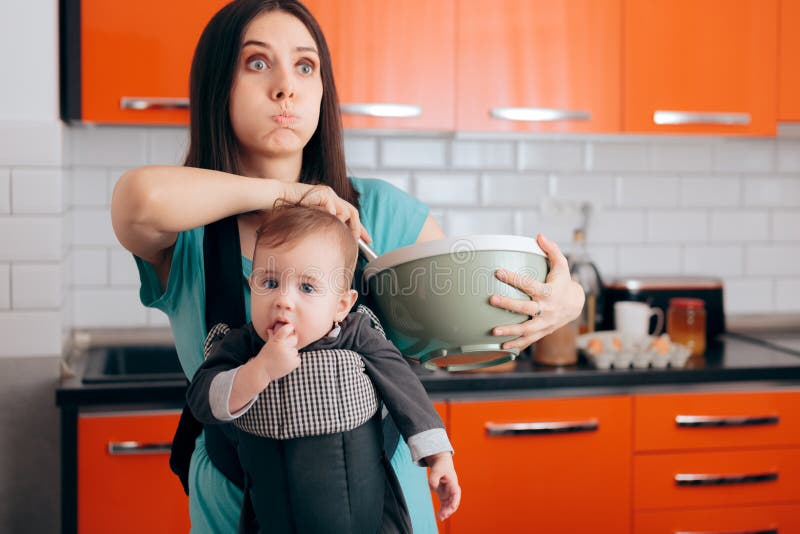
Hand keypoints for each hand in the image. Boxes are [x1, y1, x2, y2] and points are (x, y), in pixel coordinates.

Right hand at [256, 323, 300, 381]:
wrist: (262, 371)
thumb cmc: (265, 356)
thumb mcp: (268, 344)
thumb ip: (272, 336)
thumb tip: (270, 329)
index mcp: (276, 340)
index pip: (287, 329)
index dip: (290, 327)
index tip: (290, 328)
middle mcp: (283, 347)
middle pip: (294, 339)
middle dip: (290, 343)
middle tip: (283, 348)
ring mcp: (289, 355)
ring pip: (295, 350)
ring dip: (290, 354)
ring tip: (281, 358)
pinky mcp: (293, 363)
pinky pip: (298, 359)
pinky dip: (293, 361)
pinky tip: (285, 363)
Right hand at [282, 182, 371, 243]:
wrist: (275, 197)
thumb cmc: (290, 211)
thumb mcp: (311, 220)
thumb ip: (324, 225)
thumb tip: (334, 240)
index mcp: (330, 201)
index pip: (350, 214)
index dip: (360, 228)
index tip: (368, 240)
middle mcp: (331, 195)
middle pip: (353, 212)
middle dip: (358, 228)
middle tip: (358, 240)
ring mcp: (327, 193)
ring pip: (345, 212)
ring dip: (341, 224)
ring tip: (333, 232)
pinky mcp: (321, 193)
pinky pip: (332, 208)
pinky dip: (330, 216)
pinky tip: (322, 221)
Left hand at [426, 452, 460, 520]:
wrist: (441, 463)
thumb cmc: (440, 466)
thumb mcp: (436, 470)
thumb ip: (433, 479)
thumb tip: (433, 490)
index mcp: (453, 482)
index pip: (456, 493)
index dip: (455, 500)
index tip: (452, 507)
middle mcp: (452, 489)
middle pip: (454, 501)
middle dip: (450, 509)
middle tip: (443, 515)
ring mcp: (448, 493)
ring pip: (449, 505)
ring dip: (446, 512)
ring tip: (440, 518)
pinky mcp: (444, 495)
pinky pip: (445, 505)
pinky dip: (443, 511)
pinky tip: (439, 516)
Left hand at [490, 233, 584, 350]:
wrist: (575, 305)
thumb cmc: (563, 282)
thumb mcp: (561, 265)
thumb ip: (551, 250)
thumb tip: (539, 235)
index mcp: (549, 291)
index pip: (530, 284)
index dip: (514, 278)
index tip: (498, 271)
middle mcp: (547, 308)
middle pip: (526, 307)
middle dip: (508, 304)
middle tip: (491, 299)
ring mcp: (545, 322)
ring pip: (527, 328)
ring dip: (510, 330)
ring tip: (493, 331)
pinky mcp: (543, 331)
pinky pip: (529, 340)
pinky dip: (516, 344)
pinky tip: (501, 346)